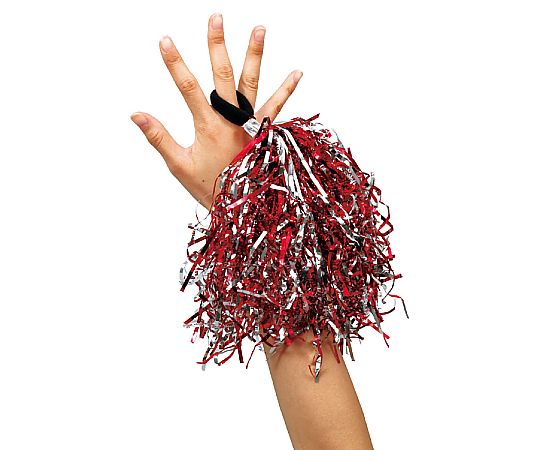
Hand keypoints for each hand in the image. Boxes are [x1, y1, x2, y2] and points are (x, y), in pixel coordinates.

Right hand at [130, 13, 302, 209]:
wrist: (243, 207)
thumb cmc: (210, 188)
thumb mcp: (179, 165)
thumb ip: (158, 137)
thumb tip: (136, 114)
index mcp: (208, 126)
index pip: (187, 88)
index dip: (175, 63)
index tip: (166, 40)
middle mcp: (232, 120)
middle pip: (223, 75)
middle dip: (217, 45)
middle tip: (216, 17)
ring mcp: (252, 124)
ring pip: (253, 83)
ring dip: (255, 54)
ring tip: (260, 28)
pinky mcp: (266, 132)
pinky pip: (278, 108)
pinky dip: (287, 90)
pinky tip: (297, 72)